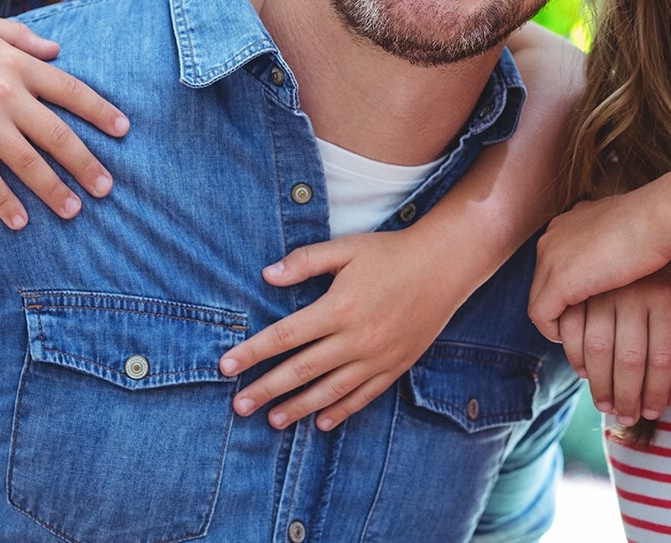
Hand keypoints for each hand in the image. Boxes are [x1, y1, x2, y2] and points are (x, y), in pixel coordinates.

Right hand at [0, 15, 125, 228]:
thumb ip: (20, 36)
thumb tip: (58, 50)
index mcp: (16, 64)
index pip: (71, 90)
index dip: (100, 112)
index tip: (123, 131)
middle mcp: (5, 93)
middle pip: (58, 134)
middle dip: (87, 164)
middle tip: (107, 187)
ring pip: (30, 162)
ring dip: (55, 190)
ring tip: (75, 210)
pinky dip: (6, 203)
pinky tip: (21, 222)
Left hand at [219, 229, 472, 430]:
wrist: (444, 266)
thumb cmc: (391, 253)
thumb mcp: (347, 249)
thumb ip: (306, 261)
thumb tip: (267, 275)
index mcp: (339, 307)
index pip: (285, 336)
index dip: (253, 352)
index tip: (226, 367)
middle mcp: (356, 338)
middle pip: (301, 370)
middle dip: (266, 389)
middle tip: (239, 406)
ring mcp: (376, 356)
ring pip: (330, 390)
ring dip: (298, 407)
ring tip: (272, 420)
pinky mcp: (395, 366)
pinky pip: (363, 396)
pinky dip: (341, 410)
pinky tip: (321, 421)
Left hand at [529, 193, 670, 341]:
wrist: (654, 219)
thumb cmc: (650, 225)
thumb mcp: (620, 230)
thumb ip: (606, 242)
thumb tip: (614, 258)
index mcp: (565, 225)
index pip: (554, 263)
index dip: (568, 286)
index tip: (585, 303)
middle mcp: (551, 239)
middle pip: (542, 282)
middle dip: (558, 305)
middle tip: (579, 325)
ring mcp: (550, 259)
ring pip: (539, 299)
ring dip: (556, 320)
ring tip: (577, 336)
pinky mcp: (558, 281)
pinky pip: (541, 315)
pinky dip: (553, 330)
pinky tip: (574, 338)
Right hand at [560, 269, 670, 426]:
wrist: (638, 214)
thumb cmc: (659, 268)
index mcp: (664, 296)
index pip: (663, 357)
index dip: (656, 390)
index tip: (651, 412)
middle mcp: (635, 292)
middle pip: (631, 358)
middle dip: (628, 395)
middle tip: (625, 417)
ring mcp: (604, 285)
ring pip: (600, 348)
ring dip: (600, 382)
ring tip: (605, 403)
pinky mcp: (577, 279)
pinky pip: (572, 327)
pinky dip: (576, 354)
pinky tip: (584, 371)